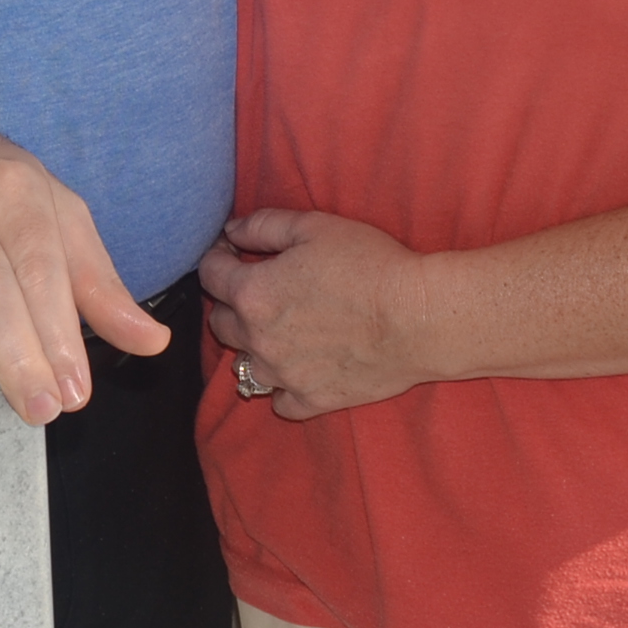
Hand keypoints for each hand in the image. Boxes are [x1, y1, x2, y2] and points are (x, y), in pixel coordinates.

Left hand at [200, 209, 435, 421]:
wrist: (418, 317)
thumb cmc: (369, 265)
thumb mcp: (313, 226)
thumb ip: (262, 226)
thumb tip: (231, 230)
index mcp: (253, 293)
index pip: (208, 274)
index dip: (218, 256)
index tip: (232, 250)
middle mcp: (258, 339)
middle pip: (220, 322)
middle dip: (232, 301)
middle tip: (260, 287)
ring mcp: (283, 375)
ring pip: (243, 364)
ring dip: (252, 345)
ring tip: (278, 329)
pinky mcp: (311, 399)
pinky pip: (279, 401)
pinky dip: (282, 386)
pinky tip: (298, 367)